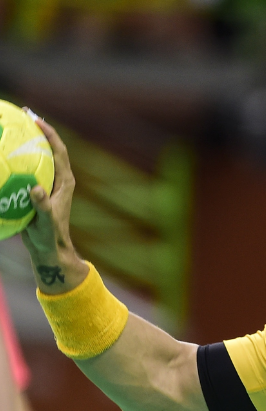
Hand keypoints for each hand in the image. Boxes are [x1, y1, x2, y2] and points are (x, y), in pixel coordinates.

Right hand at [20, 113, 87, 293]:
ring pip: (38, 157)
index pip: (59, 150)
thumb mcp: (45, 220)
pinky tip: (2, 155)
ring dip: (28, 142)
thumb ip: (41, 204)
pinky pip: (27, 169)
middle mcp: (59, 178)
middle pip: (49, 148)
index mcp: (65, 180)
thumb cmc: (49, 235)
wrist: (49, 247)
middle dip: (38, 130)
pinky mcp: (38, 189)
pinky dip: (18, 159)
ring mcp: (48, 183)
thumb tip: (34, 188)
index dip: (49, 133)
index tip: (35, 119)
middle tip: (23, 115)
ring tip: (12, 128)